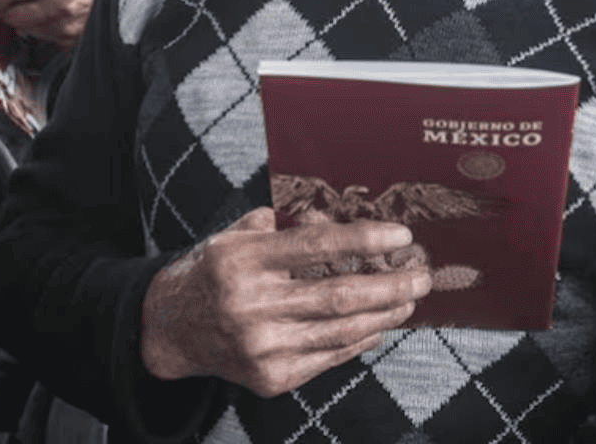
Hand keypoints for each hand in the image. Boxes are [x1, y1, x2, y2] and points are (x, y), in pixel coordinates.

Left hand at [0, 0, 96, 48]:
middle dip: (4, 5)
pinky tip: (42, 15)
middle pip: (11, 13)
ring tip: (28, 5)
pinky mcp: (66, 41)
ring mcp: (64, 28)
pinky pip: (36, 36)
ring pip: (21, 27)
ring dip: (19, 17)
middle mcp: (62, 7)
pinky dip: (34, 26)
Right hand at [140, 207, 431, 395]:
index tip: (401, 233)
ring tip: (409, 299)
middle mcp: (251, 305)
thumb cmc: (214, 272)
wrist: (172, 328)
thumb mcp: (236, 236)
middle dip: (390, 285)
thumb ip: (283, 225)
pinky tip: (378, 326)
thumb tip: (338, 216)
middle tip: (423, 275)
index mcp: (244, 260)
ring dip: (384, 314)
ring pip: (339, 330)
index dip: (364, 239)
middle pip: (338, 295)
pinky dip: (359, 341)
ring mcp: (261, 347)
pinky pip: (328, 357)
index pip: (316, 246)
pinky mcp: (269, 378)